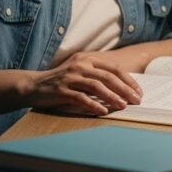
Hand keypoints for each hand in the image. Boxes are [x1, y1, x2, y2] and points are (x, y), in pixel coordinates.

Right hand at [21, 52, 143, 115]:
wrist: (32, 85)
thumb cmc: (61, 82)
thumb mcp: (80, 73)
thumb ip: (97, 76)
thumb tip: (123, 89)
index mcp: (87, 59)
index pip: (114, 68)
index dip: (128, 80)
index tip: (138, 91)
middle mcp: (80, 65)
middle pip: (108, 77)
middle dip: (125, 89)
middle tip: (136, 100)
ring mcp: (70, 77)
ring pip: (96, 87)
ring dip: (112, 97)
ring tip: (123, 106)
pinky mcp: (61, 90)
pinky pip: (81, 98)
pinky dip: (93, 105)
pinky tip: (103, 112)